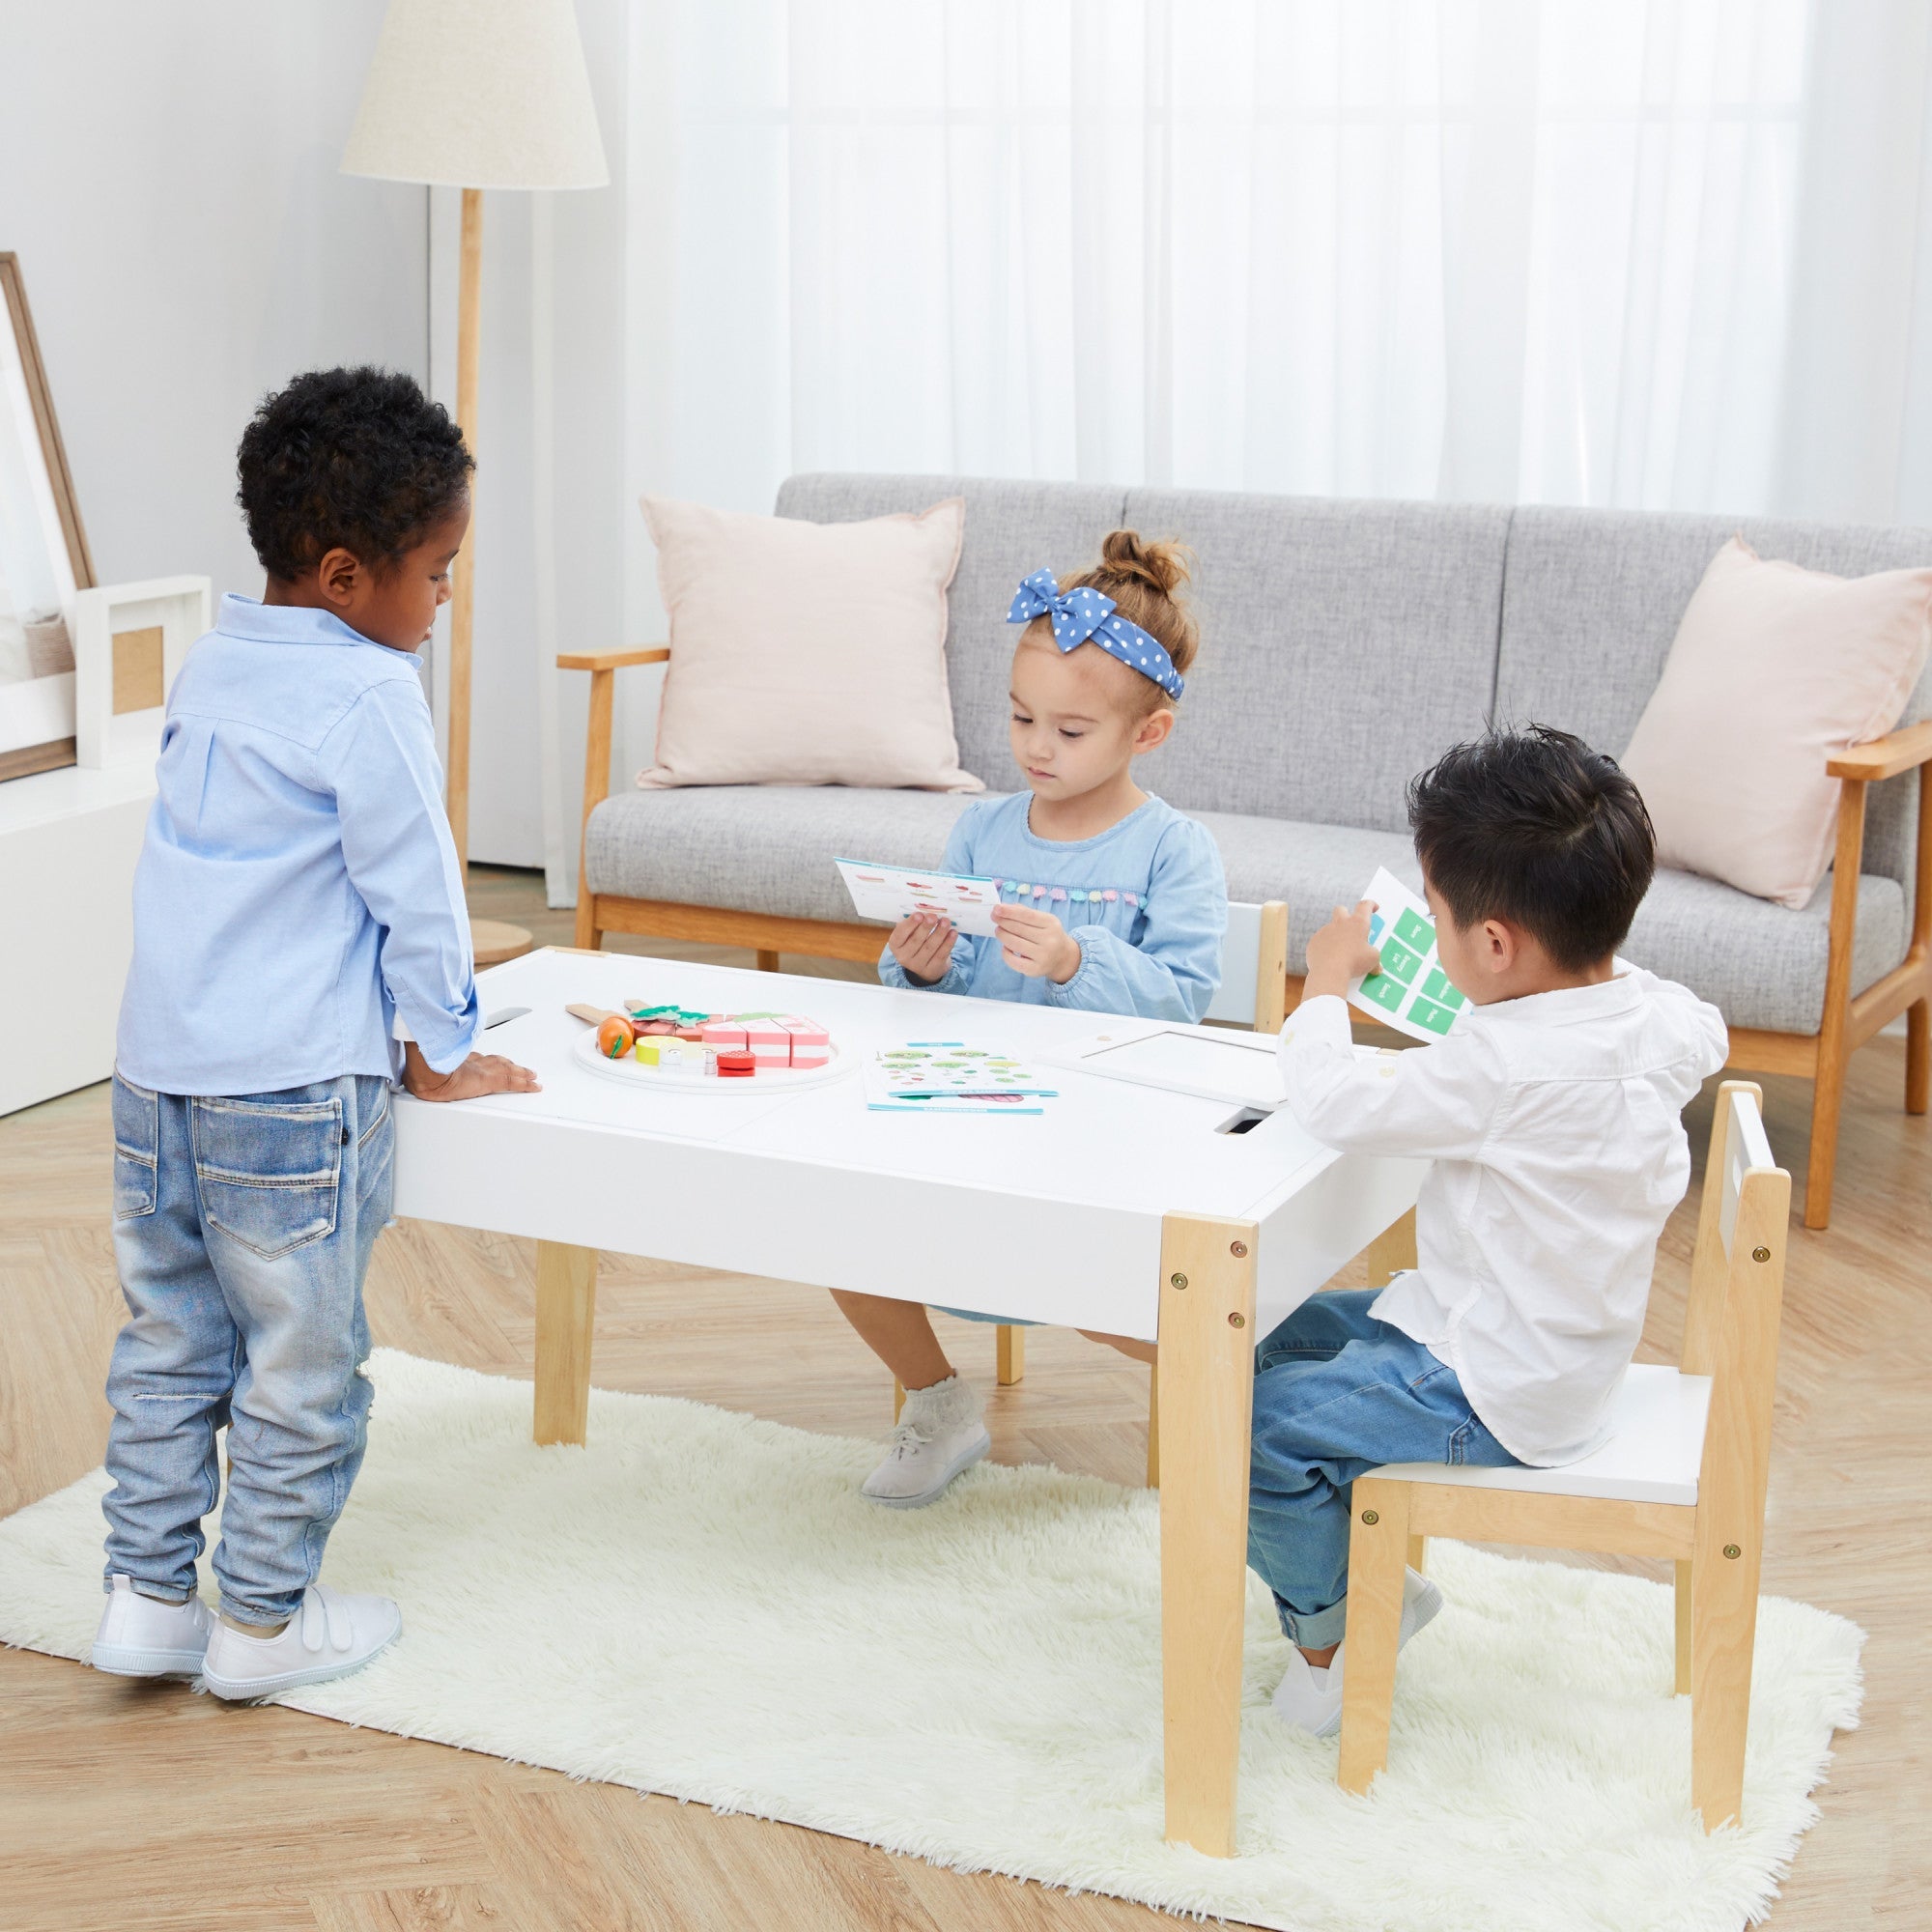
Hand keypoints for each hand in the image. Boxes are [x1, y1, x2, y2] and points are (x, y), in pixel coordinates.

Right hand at [402, 1041, 540, 1100]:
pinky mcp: (490, 1080)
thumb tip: (412, 1077)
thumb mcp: (422, 1068)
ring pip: (509, 1070)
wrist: (426, 1073)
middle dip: (509, 1064)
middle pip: (497, 1061)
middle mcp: (474, 1062)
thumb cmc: (420, 1071)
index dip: (489, 1060)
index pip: (479, 1058)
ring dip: (521, 1072)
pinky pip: (514, 1083)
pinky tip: (535, 1086)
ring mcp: (483, 1070)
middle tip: (519, 1067)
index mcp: (459, 1059)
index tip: (494, 1061)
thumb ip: (424, 1068)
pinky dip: (526, 1084)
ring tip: (531, 1075)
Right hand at [888, 911, 958, 985]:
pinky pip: (941, 955)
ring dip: (939, 933)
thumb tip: (926, 909)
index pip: (900, 934)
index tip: (919, 914)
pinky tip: (953, 933)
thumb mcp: (910, 932)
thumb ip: (915, 922)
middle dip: (925, 927)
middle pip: (916, 941)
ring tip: (946, 922)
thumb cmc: (917, 940)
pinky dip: (948, 943)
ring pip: (930, 947)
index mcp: (895, 944)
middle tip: (933, 916)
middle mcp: (904, 957)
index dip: (910, 924)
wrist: (926, 963)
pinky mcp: (932, 970)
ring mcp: (918, 965)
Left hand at [991, 903, 1080, 983]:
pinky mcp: (1035, 969)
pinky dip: (1005, 952)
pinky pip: (1013, 960)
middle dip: (1003, 922)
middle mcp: (1049, 940)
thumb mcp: (1044, 921)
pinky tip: (1005, 947)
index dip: (1010, 911)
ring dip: (1002, 935)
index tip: (997, 908)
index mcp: (1051, 924)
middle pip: (1019, 929)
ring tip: (999, 931)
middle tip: (994, 918)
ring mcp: (1043, 956)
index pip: (1027, 915)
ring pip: (1014, 943)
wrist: (1063, 958)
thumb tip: (1004, 908)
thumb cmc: (1048, 935)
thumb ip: (1025, 913)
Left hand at [1304, 900, 1381, 1001]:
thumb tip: (1377, 967)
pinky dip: (1326, 948)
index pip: (1364, 906)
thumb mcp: (1372, 960)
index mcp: (1357, 923)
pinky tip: (1330, 959)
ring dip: (1336, 936)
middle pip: (1341, 909)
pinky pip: (1320, 942)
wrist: (1329, 972)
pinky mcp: (1314, 941)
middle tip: (1351, 926)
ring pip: (1330, 928)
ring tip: (1341, 952)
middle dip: (1346, 914)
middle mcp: (1340, 923)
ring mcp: (1325, 931)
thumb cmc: (1355, 962)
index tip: (1373, 907)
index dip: (1370, 905)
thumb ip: (1374, 959)